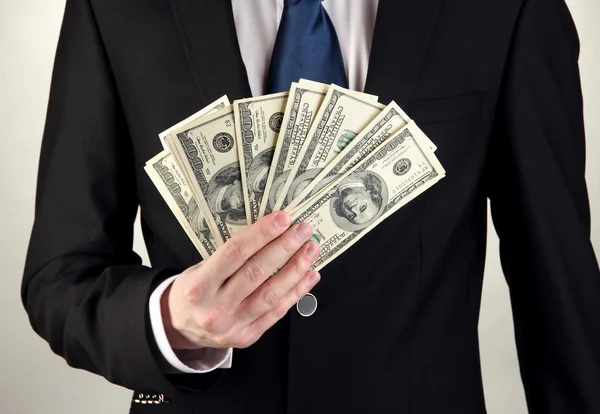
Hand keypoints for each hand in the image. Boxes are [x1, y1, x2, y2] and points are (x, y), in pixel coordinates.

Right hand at [160, 211, 320, 349]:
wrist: (179, 329)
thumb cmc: (193, 292)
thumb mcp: (199, 269)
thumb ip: (230, 257)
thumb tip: (269, 234)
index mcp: (199, 286)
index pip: (235, 253)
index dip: (261, 234)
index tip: (282, 219)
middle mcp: (215, 308)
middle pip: (256, 272)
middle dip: (284, 247)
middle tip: (303, 230)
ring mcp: (233, 325)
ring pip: (271, 294)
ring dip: (296, 269)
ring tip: (311, 250)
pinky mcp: (247, 337)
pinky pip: (277, 312)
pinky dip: (296, 292)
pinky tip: (309, 276)